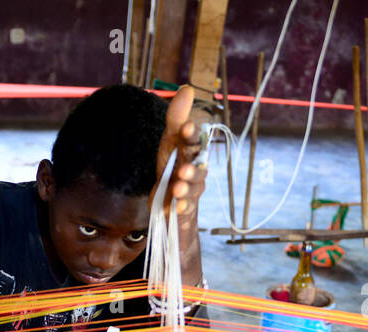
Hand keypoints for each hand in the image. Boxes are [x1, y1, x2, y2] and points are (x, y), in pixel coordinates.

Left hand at [155, 87, 206, 218]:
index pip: (193, 141)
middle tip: (183, 168)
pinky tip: (177, 206)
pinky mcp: (184, 205)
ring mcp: (191, 188)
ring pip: (193, 187)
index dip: (190, 135)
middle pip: (197, 166)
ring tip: (177, 187)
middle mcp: (196, 169)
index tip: (187, 126)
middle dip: (192, 166)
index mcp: (192, 152)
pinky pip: (186, 206)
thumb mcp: (170, 141)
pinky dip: (182, 206)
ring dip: (186, 186)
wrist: (169, 198)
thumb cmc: (172, 165)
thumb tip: (188, 88)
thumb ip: (176, 118)